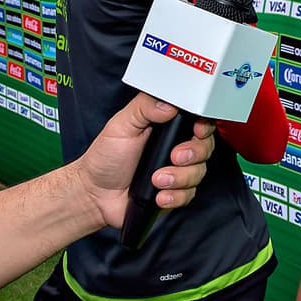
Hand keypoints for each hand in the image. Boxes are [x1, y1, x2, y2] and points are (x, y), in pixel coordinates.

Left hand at [73, 93, 214, 227]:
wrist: (95, 193)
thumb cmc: (106, 157)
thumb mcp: (122, 125)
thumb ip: (144, 108)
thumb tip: (169, 104)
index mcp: (166, 127)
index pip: (197, 121)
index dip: (203, 126)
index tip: (197, 130)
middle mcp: (175, 147)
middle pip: (205, 147)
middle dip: (193, 153)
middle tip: (174, 156)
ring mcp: (177, 171)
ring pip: (198, 173)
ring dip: (179, 178)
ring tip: (157, 179)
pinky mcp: (175, 193)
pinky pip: (189, 195)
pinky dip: (175, 196)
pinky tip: (159, 195)